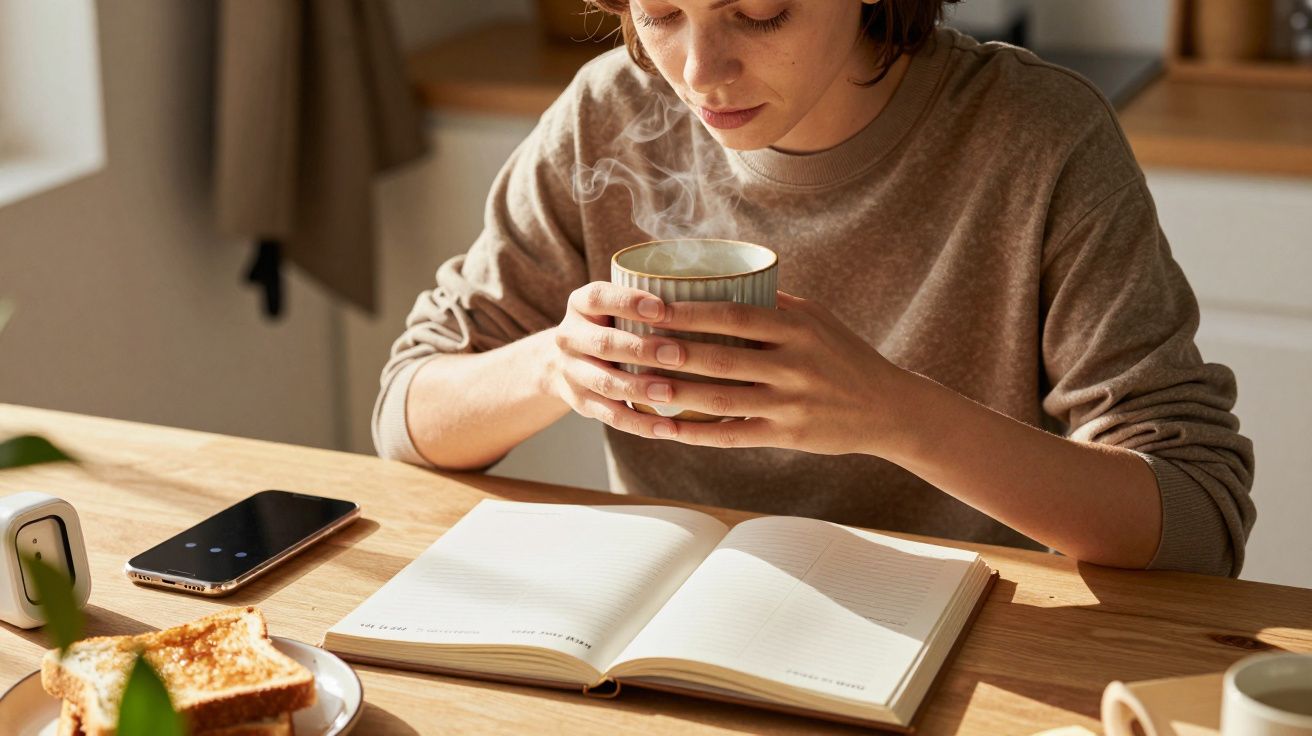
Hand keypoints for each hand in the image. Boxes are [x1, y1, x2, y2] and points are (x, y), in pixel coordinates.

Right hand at [543, 281, 697, 440]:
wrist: (565, 360)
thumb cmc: (613, 325)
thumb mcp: (617, 304)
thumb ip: (653, 301)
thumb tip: (725, 293)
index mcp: (581, 304)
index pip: (599, 297)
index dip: (628, 303)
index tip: (662, 308)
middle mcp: (569, 336)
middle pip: (603, 343)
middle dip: (641, 350)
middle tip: (677, 355)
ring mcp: (572, 372)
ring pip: (606, 383)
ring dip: (640, 389)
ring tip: (671, 394)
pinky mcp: (581, 403)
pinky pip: (611, 416)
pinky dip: (641, 423)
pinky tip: (669, 428)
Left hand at [547, 285, 912, 455]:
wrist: (888, 407)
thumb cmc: (844, 355)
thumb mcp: (816, 319)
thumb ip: (772, 303)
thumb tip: (719, 279)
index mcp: (797, 327)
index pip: (733, 316)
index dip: (689, 312)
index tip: (650, 305)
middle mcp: (794, 364)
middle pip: (720, 359)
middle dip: (672, 354)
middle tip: (631, 347)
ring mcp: (790, 402)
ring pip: (722, 400)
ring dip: (677, 396)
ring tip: (638, 389)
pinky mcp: (788, 434)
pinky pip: (734, 435)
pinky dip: (698, 435)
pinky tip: (667, 432)